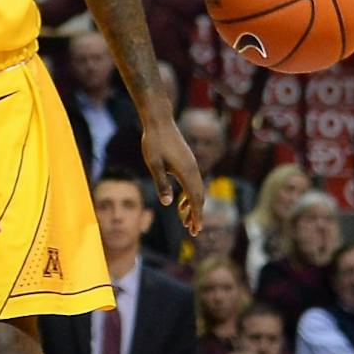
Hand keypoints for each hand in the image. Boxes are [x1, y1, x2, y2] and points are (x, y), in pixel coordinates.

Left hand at [141, 117, 204, 234]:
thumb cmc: (153, 142)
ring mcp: (192, 165)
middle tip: (193, 231)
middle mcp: (193, 170)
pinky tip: (180, 203)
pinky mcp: (188, 162)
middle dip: (197, 215)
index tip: (196, 230)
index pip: (195, 200)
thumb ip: (161, 184)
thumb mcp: (153, 164)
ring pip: (197, 191)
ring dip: (193, 207)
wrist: (159, 121)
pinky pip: (192, 183)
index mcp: (187, 173)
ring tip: (186, 222)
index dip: (196, 216)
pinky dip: (189, 196)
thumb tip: (168, 204)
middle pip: (199, 198)